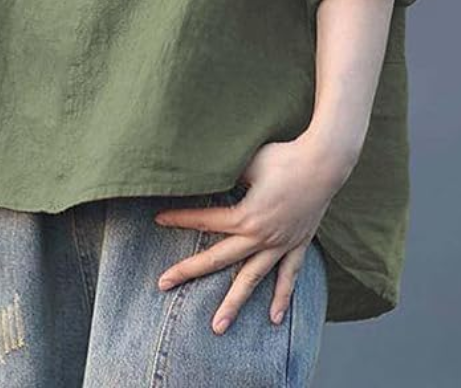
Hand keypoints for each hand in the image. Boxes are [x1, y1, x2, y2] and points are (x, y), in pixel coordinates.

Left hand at [153, 131, 355, 334]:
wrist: (325, 163)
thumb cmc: (284, 157)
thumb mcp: (249, 163)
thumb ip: (228, 174)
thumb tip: (209, 173)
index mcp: (245, 216)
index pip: (205, 221)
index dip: (180, 219)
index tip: (158, 219)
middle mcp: (261, 236)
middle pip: (219, 259)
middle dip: (189, 271)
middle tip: (163, 283)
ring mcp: (281, 244)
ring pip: (252, 279)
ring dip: (234, 304)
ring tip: (218, 327)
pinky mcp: (298, 244)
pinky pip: (289, 276)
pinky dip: (281, 297)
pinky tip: (272, 318)